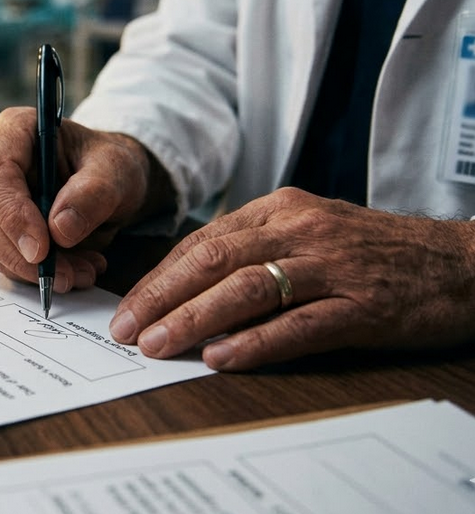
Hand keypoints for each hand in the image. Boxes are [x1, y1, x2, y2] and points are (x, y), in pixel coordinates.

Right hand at [0, 107, 167, 291]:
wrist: (109, 184)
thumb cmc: (107, 165)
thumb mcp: (116, 170)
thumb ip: (93, 193)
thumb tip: (60, 230)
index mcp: (15, 131)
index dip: (13, 214)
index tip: (41, 249)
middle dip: (21, 255)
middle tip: (65, 276)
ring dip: (33, 270)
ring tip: (82, 272)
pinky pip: (3, 261)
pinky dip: (36, 275)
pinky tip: (74, 270)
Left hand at [109, 187, 474, 370]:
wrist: (463, 263)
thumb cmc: (376, 252)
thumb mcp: (310, 231)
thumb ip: (255, 249)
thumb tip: (188, 284)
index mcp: (282, 208)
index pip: (203, 240)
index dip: (159, 275)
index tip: (128, 305)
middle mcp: (302, 229)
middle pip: (214, 259)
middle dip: (161, 295)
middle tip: (126, 329)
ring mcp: (333, 266)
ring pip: (248, 288)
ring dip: (194, 318)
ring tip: (158, 344)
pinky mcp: (363, 306)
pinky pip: (299, 324)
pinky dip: (256, 342)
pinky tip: (222, 357)